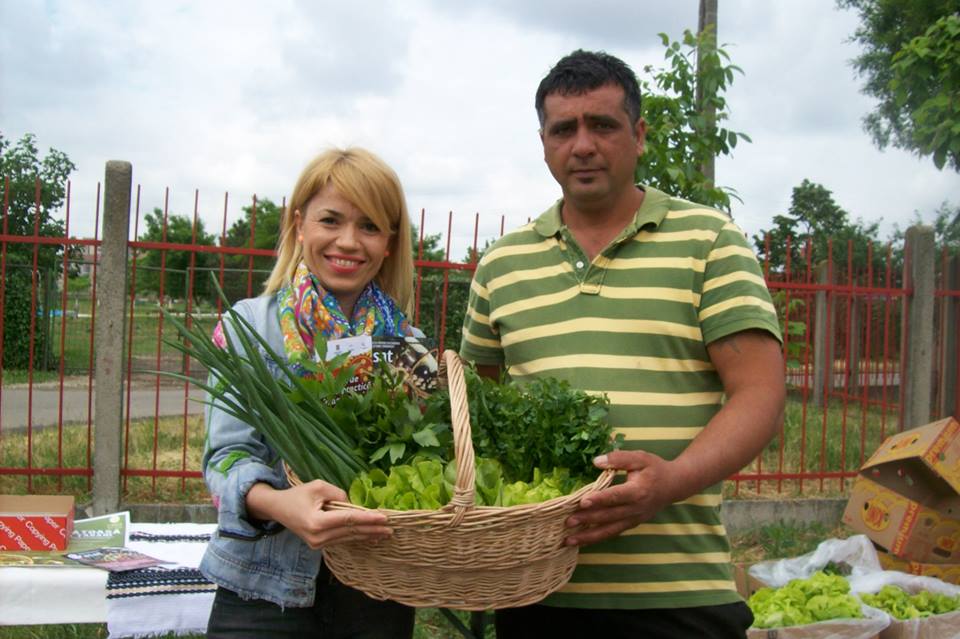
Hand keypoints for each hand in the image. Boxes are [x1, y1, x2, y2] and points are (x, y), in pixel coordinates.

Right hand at [247, 480, 391, 548]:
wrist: (278, 509)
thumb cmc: (297, 494)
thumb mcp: (318, 487)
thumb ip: (338, 494)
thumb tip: (353, 505)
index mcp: (317, 522)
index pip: (349, 520)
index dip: (368, 519)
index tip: (384, 518)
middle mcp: (318, 537)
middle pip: (351, 532)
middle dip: (372, 530)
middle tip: (391, 528)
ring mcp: (318, 544)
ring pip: (348, 538)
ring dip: (367, 535)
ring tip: (385, 533)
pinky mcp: (318, 545)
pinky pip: (341, 540)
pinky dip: (356, 538)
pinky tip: (370, 538)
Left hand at [564, 450, 681, 546]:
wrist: (675, 485)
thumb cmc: (655, 469)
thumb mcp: (640, 457)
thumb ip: (619, 458)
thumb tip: (596, 461)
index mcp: (638, 491)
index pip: (616, 496)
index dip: (599, 499)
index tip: (582, 502)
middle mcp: (636, 509)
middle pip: (609, 516)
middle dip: (587, 520)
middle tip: (567, 522)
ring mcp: (634, 519)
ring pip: (609, 530)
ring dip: (589, 536)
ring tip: (569, 540)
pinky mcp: (632, 524)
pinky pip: (613, 533)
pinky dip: (597, 538)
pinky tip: (582, 541)